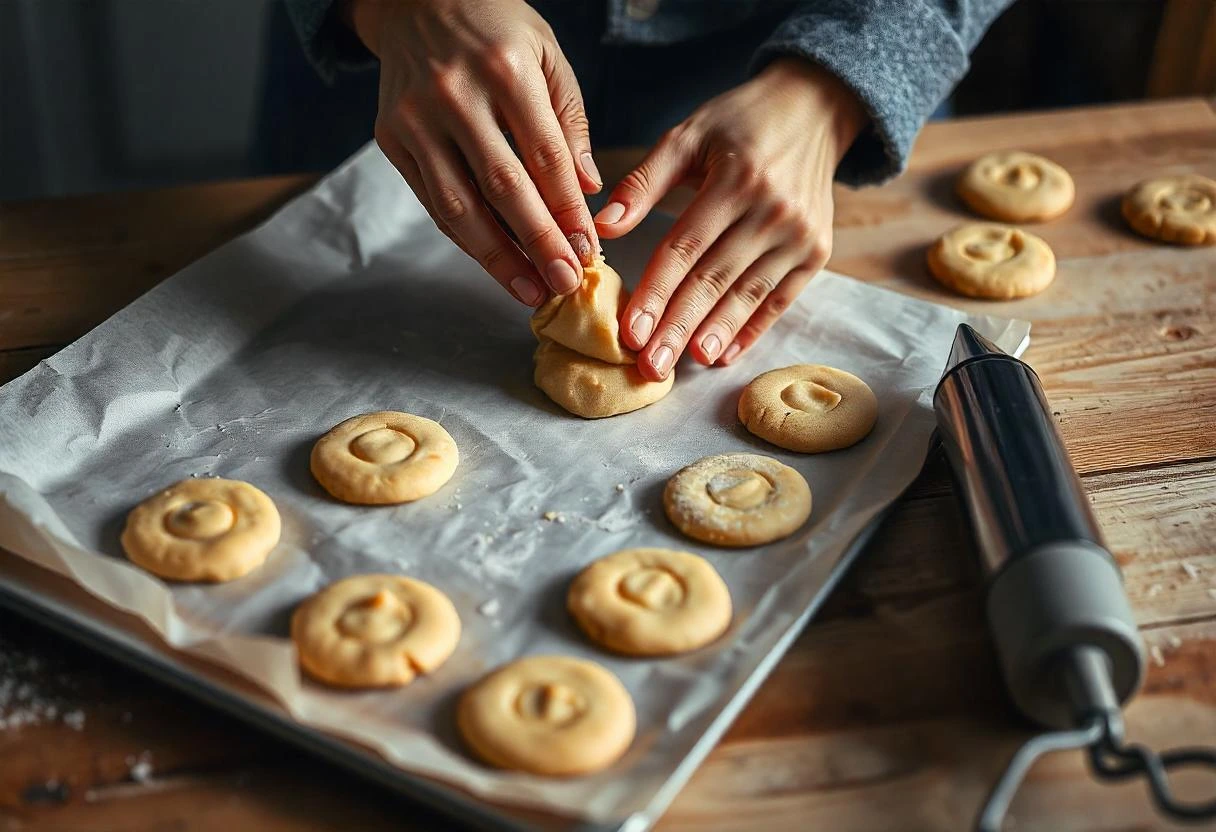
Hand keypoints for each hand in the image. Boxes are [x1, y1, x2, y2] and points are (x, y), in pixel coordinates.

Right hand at [344, 0, 600, 306]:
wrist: (416, 0)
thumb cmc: (496, 30)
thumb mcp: (548, 56)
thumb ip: (570, 123)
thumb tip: (587, 190)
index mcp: (505, 70)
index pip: (544, 157)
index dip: (568, 211)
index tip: (589, 250)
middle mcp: (455, 95)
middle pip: (503, 188)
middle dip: (539, 244)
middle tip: (565, 283)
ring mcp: (416, 119)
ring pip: (460, 207)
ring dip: (499, 258)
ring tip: (531, 291)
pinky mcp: (391, 138)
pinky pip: (434, 203)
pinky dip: (466, 240)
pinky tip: (496, 265)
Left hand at [595, 58, 865, 379]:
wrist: (814, 108)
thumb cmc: (740, 122)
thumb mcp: (689, 133)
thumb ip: (644, 181)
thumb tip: (603, 226)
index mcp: (735, 180)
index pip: (684, 247)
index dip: (655, 292)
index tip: (630, 331)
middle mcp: (773, 210)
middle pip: (714, 279)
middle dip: (678, 326)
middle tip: (650, 367)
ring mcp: (800, 235)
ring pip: (748, 294)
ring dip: (715, 334)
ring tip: (686, 366)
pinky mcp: (818, 252)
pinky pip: (781, 299)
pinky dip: (753, 329)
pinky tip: (725, 355)